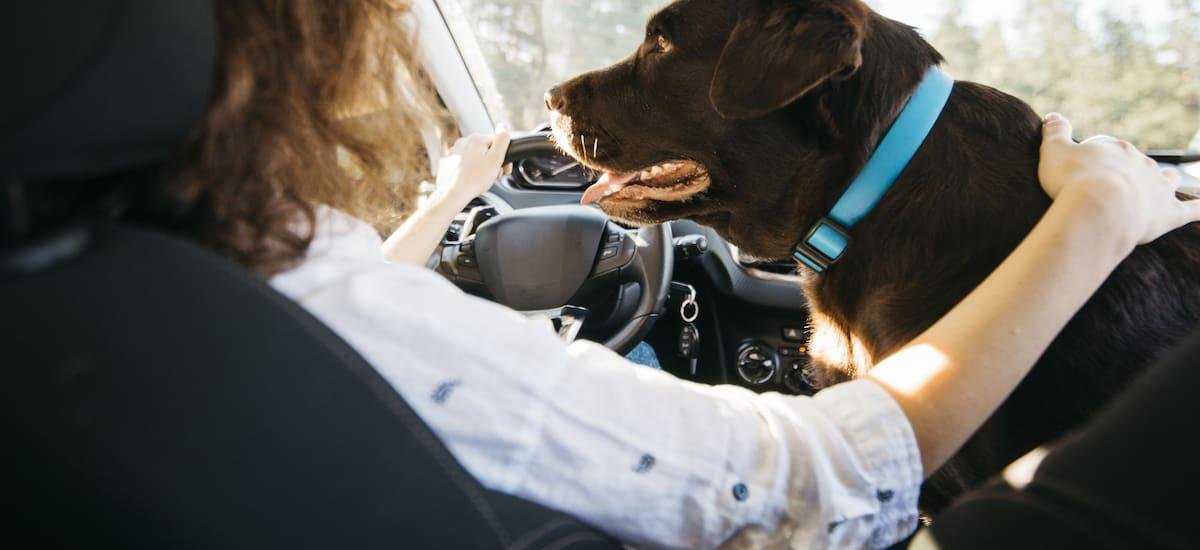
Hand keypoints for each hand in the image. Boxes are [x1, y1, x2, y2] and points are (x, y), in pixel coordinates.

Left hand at [435, 127, 510, 206]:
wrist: (453, 194)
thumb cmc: (475, 179)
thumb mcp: (496, 158)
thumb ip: (502, 140)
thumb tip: (503, 126)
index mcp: (475, 139)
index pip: (497, 144)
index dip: (503, 158)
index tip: (504, 170)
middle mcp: (463, 142)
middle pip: (486, 151)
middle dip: (492, 163)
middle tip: (494, 177)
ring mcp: (453, 152)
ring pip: (475, 158)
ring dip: (482, 168)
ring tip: (482, 180)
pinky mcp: (448, 163)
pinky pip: (464, 165)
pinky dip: (469, 171)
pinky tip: (471, 180)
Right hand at [1039, 113, 1199, 245]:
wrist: (1098, 210)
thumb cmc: (1072, 180)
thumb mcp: (1053, 151)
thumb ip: (1055, 132)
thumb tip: (1053, 115)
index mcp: (1116, 149)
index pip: (1107, 149)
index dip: (1092, 162)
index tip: (1078, 175)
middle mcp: (1142, 164)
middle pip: (1137, 164)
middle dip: (1127, 172)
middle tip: (1107, 188)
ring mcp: (1158, 188)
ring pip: (1168, 179)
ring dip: (1166, 181)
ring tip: (1161, 187)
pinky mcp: (1169, 213)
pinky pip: (1191, 210)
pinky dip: (1198, 208)